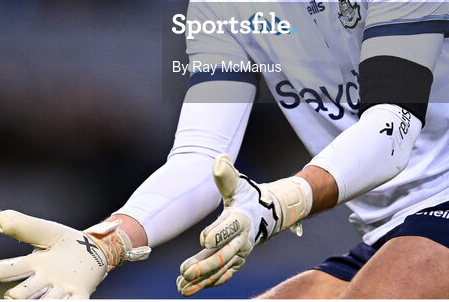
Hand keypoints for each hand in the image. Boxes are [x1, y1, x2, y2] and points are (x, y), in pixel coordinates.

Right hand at [0, 211, 149, 298]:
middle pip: (23, 293)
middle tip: (14, 295)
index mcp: (32, 265)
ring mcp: (60, 291)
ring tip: (43, 298)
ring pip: (46, 301)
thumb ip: (24, 226)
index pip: (8, 272)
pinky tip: (67, 300)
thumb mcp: (46, 231)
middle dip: (18, 295)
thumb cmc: (65, 243)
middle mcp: (43, 282)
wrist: (94, 250)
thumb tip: (0, 217)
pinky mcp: (79, 294)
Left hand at [176, 155, 312, 295]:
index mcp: (241, 219)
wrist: (266, 214)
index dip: (218, 233)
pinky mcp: (234, 263)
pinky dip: (205, 284)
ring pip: (221, 270)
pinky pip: (221, 276)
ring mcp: (239, 254)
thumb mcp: (238, 185)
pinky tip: (187, 289)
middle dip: (206, 264)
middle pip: (224, 255)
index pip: (230, 228)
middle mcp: (242, 240)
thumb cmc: (247, 197)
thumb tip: (220, 160)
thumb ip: (227, 176)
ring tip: (182, 285)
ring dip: (202, 279)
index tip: (203, 239)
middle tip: (186, 271)